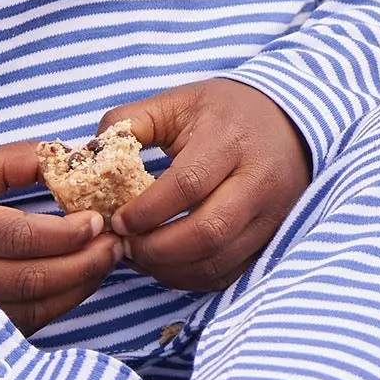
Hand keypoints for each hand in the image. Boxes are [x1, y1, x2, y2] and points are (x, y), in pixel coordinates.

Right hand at [0, 141, 118, 333]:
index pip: (22, 238)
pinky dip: (47, 310)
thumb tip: (81, 157)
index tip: (101, 222)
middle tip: (116, 247)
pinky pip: (8, 329)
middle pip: (29, 281)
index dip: (70, 234)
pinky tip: (69, 287)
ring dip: (74, 291)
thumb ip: (22, 160)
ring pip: (24, 312)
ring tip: (101, 265)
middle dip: (84, 265)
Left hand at [97, 76, 314, 295]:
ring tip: (141, 256)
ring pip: (218, 260)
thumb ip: (131, 123)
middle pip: (207, 231)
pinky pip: (229, 273)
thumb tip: (88, 155)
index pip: (187, 185)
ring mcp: (270, 213)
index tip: (117, 220)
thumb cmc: (225, 111)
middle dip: (156, 249)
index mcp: (230, 140)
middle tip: (125, 246)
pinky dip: (192, 277)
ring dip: (170, 269)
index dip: (146, 211)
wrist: (291, 120)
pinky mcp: (271, 236)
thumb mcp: (179, 102)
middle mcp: (258, 180)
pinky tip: (168, 264)